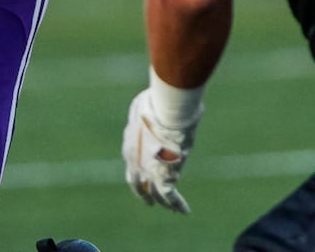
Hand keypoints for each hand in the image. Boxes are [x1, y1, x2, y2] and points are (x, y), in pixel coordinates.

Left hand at [122, 88, 199, 212]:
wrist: (165, 114)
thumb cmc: (157, 104)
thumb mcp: (145, 105)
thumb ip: (149, 112)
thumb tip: (158, 102)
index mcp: (130, 146)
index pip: (132, 163)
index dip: (137, 171)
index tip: (142, 176)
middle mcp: (135, 164)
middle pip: (138, 184)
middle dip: (144, 193)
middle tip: (148, 201)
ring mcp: (148, 172)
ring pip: (156, 193)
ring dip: (163, 202)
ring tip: (171, 209)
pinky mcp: (164, 178)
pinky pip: (171, 197)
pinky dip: (178, 205)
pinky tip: (184, 211)